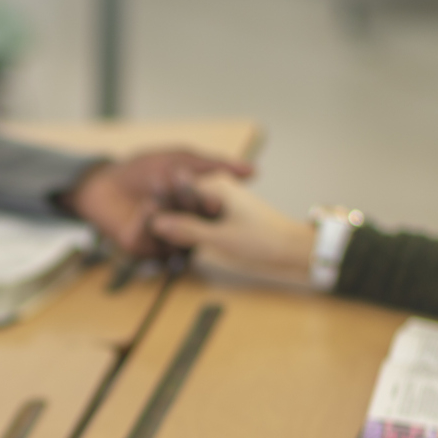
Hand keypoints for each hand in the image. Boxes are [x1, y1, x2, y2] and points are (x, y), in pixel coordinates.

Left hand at [61, 150, 252, 258]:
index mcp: (197, 208)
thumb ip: (215, 165)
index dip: (212, 203)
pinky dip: (150, 220)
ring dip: (169, 213)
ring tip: (159, 195)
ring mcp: (165, 242)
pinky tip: (146, 206)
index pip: (212, 210)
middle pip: (196, 225)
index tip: (213, 197)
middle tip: (179, 191)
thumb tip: (254, 171)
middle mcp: (185, 228)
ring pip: (177, 235)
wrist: (103, 181)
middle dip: (189, 207)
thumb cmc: (143, 169)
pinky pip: (154, 240)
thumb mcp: (182, 160)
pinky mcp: (145, 250)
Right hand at [148, 173, 315, 283]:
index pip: (177, 188)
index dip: (158, 202)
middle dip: (166, 216)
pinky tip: (177, 248)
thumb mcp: (222, 238)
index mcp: (216, 185)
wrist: (296, 252)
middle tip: (143, 233)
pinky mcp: (225, 221)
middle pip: (182, 202)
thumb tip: (156, 222)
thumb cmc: (264, 241)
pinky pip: (198, 225)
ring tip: (156, 243)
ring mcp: (221, 206)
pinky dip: (189, 234)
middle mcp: (217, 191)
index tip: (141, 217)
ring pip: (189, 215)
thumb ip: (188, 229)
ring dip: (177, 228)